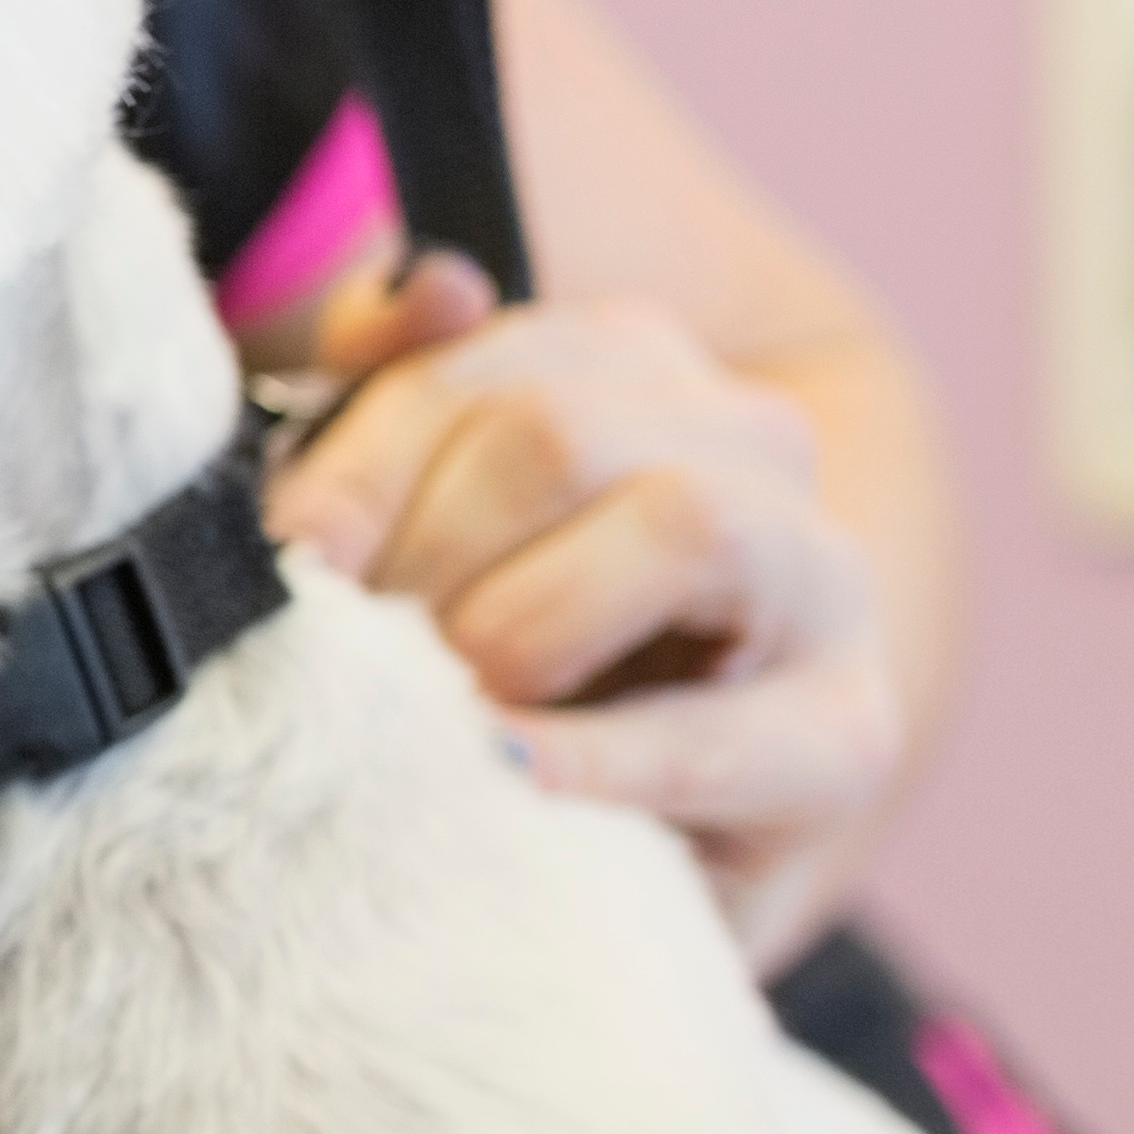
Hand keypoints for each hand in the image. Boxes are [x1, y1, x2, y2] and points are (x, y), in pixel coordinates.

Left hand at [271, 252, 909, 971]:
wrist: (635, 846)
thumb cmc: (500, 670)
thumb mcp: (418, 531)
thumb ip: (390, 395)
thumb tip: (424, 287)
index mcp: (633, 368)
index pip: (476, 365)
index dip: (360, 464)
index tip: (286, 562)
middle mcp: (747, 440)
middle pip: (559, 432)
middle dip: (430, 555)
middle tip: (355, 660)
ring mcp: (819, 579)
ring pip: (681, 519)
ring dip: (519, 627)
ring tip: (444, 709)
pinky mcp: (846, 735)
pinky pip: (722, 729)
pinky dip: (600, 757)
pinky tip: (509, 770)